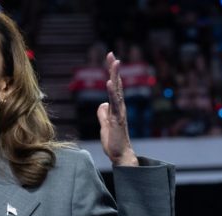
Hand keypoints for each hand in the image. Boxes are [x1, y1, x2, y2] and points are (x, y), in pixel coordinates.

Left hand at [96, 52, 137, 166]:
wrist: (120, 155)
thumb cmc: (114, 141)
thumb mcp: (104, 125)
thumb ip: (103, 114)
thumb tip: (102, 104)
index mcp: (116, 107)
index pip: (114, 86)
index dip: (112, 73)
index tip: (110, 59)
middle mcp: (120, 107)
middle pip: (117, 84)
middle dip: (114, 69)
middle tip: (112, 54)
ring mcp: (120, 112)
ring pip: (117, 91)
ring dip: (115, 76)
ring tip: (114, 63)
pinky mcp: (118, 119)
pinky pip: (115, 103)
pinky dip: (112, 92)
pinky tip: (110, 82)